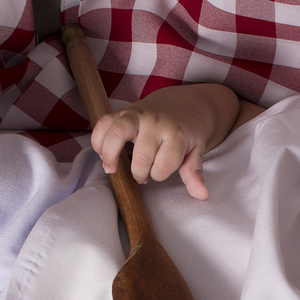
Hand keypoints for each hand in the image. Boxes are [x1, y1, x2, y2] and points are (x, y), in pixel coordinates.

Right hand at [90, 84, 238, 199]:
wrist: (181, 105)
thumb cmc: (186, 134)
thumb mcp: (194, 152)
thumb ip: (194, 173)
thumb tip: (202, 195)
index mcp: (176, 134)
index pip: (164, 165)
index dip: (159, 175)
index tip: (160, 172)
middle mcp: (156, 123)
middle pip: (142, 156)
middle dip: (139, 173)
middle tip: (141, 174)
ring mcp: (138, 114)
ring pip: (117, 134)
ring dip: (110, 156)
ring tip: (112, 168)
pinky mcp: (122, 111)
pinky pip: (103, 123)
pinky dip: (97, 140)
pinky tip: (101, 152)